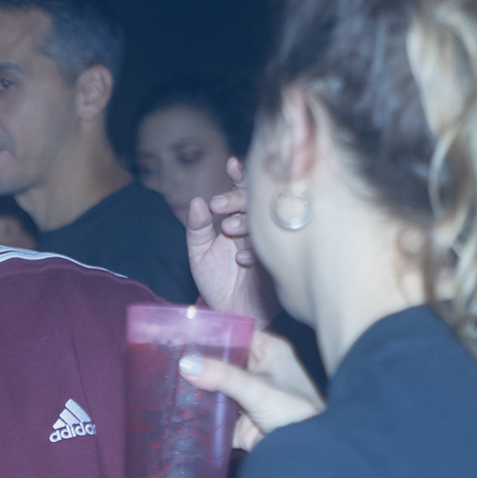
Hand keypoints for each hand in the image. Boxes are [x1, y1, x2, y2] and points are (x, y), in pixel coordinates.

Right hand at [179, 329, 325, 450]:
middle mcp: (257, 371)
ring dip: (195, 391)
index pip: (234, 335)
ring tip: (166, 384)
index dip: (209, 336)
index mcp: (268, 352)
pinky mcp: (237, 422)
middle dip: (196, 366)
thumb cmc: (295, 412)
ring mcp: (246, 397)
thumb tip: (185, 364)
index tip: (180, 336)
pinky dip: (197, 416)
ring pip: (213, 389)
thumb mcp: (258, 389)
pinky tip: (175, 411)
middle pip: (219, 363)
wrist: (304, 453)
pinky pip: (212, 415)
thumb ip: (222, 376)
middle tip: (166, 362)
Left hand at [187, 157, 274, 324]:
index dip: (240, 176)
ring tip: (229, 231)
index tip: (231, 164)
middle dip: (237, 199)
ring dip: (246, 222)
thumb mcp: (199, 253)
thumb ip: (196, 227)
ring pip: (266, 220)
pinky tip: (243, 260)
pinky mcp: (280, 262)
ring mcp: (271, 243)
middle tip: (219, 206)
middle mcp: (258, 227)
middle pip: (256, 201)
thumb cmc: (216, 281)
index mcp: (239, 220)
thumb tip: (196, 201)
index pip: (243, 192)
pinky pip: (272, 249)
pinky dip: (255, 251)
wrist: (230, 313)